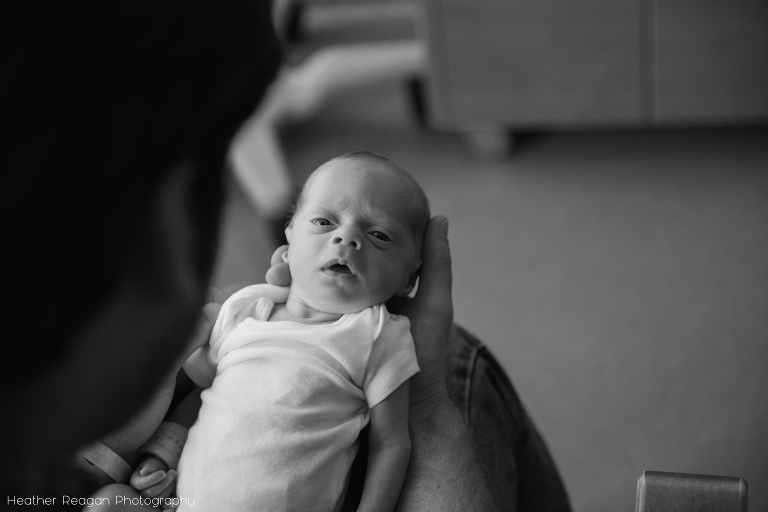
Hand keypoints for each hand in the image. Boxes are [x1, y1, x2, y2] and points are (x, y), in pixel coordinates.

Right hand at [131, 456, 177, 499]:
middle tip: (173, 472)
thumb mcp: (150, 463)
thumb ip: (148, 467)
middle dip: (164, 482)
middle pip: (151, 492)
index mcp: (135, 482)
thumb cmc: (153, 466)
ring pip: (159, 498)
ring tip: (174, 477)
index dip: (153, 479)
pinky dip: (170, 503)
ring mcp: (149, 499)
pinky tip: (177, 501)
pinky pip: (164, 505)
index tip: (163, 473)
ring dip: (169, 488)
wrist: (159, 470)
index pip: (141, 484)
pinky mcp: (159, 502)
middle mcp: (140, 493)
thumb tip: (144, 472)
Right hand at [263, 216, 453, 412]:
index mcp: (375, 285)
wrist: (410, 407)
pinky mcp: (322, 342)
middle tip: (282, 252)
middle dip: (294, 256)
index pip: (345, 255)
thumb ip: (435, 263)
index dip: (325, 238)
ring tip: (274, 272)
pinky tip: (272, 292)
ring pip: (301, 289)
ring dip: (284, 276)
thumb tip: (437, 216)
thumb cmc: (427, 354)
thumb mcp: (435, 304)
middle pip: (317, 269)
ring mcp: (334, 321)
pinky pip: (298, 317)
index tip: (307, 225)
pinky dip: (282, 303)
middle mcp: (351, 299)